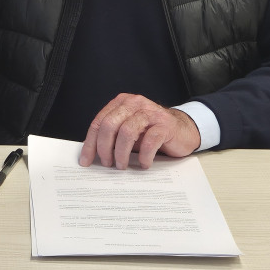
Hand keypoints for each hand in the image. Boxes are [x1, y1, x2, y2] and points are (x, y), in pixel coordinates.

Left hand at [79, 94, 200, 170]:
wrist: (183, 130)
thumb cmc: (152, 132)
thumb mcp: (129, 131)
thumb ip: (113, 136)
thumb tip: (92, 155)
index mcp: (121, 103)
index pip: (99, 122)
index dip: (91, 143)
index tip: (86, 161)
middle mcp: (134, 103)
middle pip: (110, 125)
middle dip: (104, 147)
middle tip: (107, 163)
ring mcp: (150, 112)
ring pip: (127, 132)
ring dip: (121, 153)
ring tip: (122, 165)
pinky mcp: (164, 124)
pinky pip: (149, 141)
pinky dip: (143, 156)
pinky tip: (144, 163)